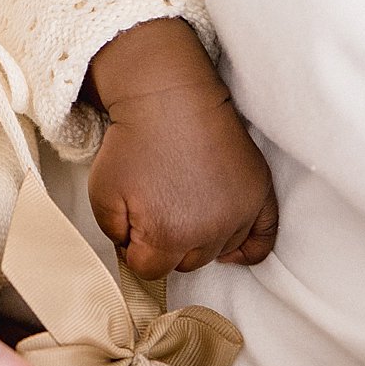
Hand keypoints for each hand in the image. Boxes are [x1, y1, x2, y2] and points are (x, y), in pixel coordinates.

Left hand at [86, 19, 278, 279]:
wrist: (169, 95)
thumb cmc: (132, 141)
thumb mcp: (101, 192)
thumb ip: (113, 234)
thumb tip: (133, 249)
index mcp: (169, 237)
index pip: (150, 270)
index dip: (134, 247)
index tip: (131, 222)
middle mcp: (210, 232)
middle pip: (186, 263)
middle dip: (167, 243)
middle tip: (157, 205)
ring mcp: (240, 213)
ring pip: (218, 250)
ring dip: (201, 237)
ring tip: (184, 201)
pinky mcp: (259, 193)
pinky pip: (262, 240)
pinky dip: (247, 246)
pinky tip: (232, 245)